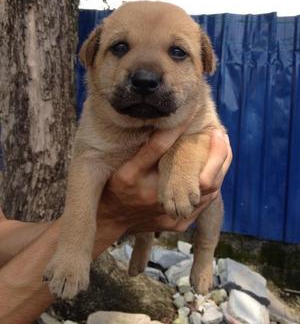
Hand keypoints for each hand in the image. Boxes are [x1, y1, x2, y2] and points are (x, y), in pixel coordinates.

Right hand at [100, 126, 231, 234]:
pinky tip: (205, 167)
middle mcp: (176, 212)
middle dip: (222, 158)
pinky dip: (207, 185)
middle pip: (214, 186)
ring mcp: (178, 221)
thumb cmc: (116, 189)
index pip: (207, 178)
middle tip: (221, 136)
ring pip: (211, 196)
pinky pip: (201, 205)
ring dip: (217, 171)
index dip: (217, 153)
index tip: (216, 131)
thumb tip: (178, 122)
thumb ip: (154, 147)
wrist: (108, 220)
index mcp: (168, 197)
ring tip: (217, 148)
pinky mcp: (178, 224)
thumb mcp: (130, 167)